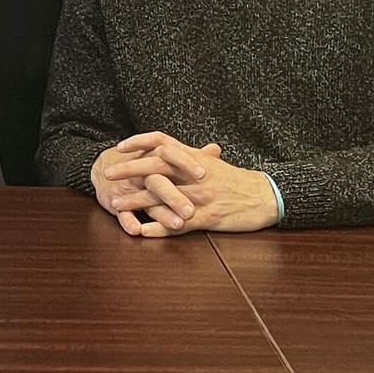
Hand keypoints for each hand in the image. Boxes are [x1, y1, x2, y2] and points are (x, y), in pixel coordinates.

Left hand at [99, 131, 280, 235]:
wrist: (266, 196)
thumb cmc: (237, 181)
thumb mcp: (212, 163)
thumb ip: (189, 157)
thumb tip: (166, 151)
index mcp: (195, 158)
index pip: (163, 142)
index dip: (140, 142)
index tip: (120, 146)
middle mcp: (195, 174)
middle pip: (157, 167)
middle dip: (130, 170)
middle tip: (108, 174)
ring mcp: (200, 196)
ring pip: (163, 196)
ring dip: (137, 200)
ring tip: (116, 205)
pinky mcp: (208, 217)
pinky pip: (179, 224)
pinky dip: (159, 227)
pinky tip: (142, 231)